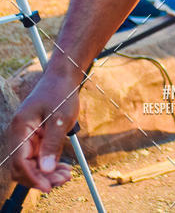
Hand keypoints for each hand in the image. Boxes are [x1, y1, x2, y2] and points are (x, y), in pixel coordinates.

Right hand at [8, 72, 79, 191]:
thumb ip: (52, 144)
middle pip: (23, 167)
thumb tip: (46, 170)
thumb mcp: (60, 117)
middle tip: (63, 179)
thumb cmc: (61, 92)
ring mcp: (27, 137)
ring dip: (46, 174)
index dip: (33, 177)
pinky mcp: (35, 138)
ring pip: (31, 165)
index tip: (48, 186)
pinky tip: (63, 168)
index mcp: (21, 128)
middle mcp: (20, 134)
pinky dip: (49, 165)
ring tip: (66, 175)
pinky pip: (38, 158)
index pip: (20, 161)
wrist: (63, 76)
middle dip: (41, 177)